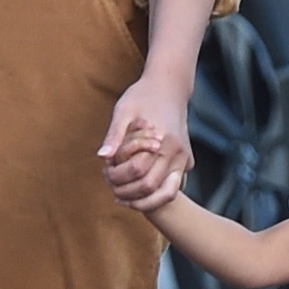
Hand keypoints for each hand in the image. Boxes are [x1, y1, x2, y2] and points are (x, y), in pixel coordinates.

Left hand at [98, 76, 192, 212]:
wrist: (169, 88)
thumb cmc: (142, 97)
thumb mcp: (123, 111)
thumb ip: (114, 135)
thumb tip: (102, 157)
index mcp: (162, 139)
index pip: (137, 171)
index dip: (118, 177)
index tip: (105, 172)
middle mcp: (177, 152)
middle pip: (151, 187)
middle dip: (128, 193)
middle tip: (112, 188)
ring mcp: (185, 159)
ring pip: (166, 194)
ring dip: (143, 200)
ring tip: (123, 197)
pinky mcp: (186, 162)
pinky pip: (172, 187)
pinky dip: (154, 193)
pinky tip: (136, 188)